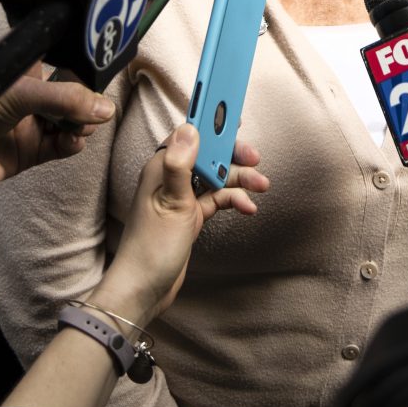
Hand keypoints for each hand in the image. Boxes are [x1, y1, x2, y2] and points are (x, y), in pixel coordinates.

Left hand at [0, 70, 115, 183]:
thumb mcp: (25, 93)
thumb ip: (66, 99)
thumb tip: (106, 109)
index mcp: (29, 70)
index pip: (64, 60)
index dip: (83, 67)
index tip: (98, 74)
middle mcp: (34, 95)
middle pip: (75, 95)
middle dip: (87, 103)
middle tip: (90, 109)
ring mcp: (34, 123)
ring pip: (73, 122)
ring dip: (82, 125)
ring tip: (77, 128)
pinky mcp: (33, 150)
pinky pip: (63, 146)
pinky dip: (72, 145)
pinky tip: (71, 141)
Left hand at [91, 126, 269, 325]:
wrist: (145, 288)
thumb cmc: (151, 246)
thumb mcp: (170, 203)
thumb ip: (180, 165)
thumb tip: (190, 128)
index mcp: (162, 168)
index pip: (189, 135)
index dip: (211, 125)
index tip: (234, 118)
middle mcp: (171, 178)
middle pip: (208, 154)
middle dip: (232, 155)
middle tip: (255, 158)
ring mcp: (182, 197)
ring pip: (216, 177)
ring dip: (239, 180)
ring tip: (262, 185)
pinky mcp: (191, 215)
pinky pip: (217, 199)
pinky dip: (234, 200)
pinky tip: (248, 208)